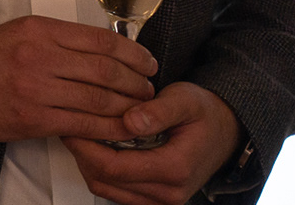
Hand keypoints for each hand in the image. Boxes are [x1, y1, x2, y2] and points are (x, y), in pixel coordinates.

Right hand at [0, 15, 156, 142]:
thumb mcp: (17, 33)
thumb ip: (57, 39)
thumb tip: (102, 50)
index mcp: (37, 30)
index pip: (98, 39)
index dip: (132, 53)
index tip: (146, 62)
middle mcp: (38, 56)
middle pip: (105, 70)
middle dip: (136, 82)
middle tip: (149, 88)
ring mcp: (35, 89)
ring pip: (99, 99)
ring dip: (128, 107)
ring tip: (141, 110)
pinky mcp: (33, 118)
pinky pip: (83, 125)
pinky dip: (109, 129)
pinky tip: (121, 129)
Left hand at [62, 82, 242, 204]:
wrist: (224, 131)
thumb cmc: (203, 113)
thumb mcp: (185, 100)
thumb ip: (158, 111)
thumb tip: (130, 121)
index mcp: (174, 169)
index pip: (113, 166)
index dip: (84, 146)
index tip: (70, 124)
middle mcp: (168, 192)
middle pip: (104, 180)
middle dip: (81, 152)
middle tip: (70, 124)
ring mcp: (161, 199)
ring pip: (105, 188)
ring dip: (88, 163)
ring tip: (82, 133)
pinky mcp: (153, 198)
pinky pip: (115, 190)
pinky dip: (100, 171)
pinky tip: (98, 146)